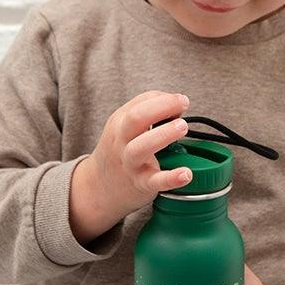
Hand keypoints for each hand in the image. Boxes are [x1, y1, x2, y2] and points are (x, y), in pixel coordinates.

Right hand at [90, 91, 191, 216]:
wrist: (98, 186)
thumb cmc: (119, 151)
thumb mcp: (123, 127)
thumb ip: (148, 114)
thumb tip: (177, 107)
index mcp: (120, 122)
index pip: (141, 102)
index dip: (165, 99)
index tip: (181, 101)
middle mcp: (122, 140)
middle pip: (135, 118)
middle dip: (162, 107)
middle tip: (183, 104)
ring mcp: (129, 163)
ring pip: (140, 148)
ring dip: (164, 134)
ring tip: (182, 127)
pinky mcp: (140, 183)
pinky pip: (154, 181)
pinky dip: (171, 178)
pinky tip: (186, 174)